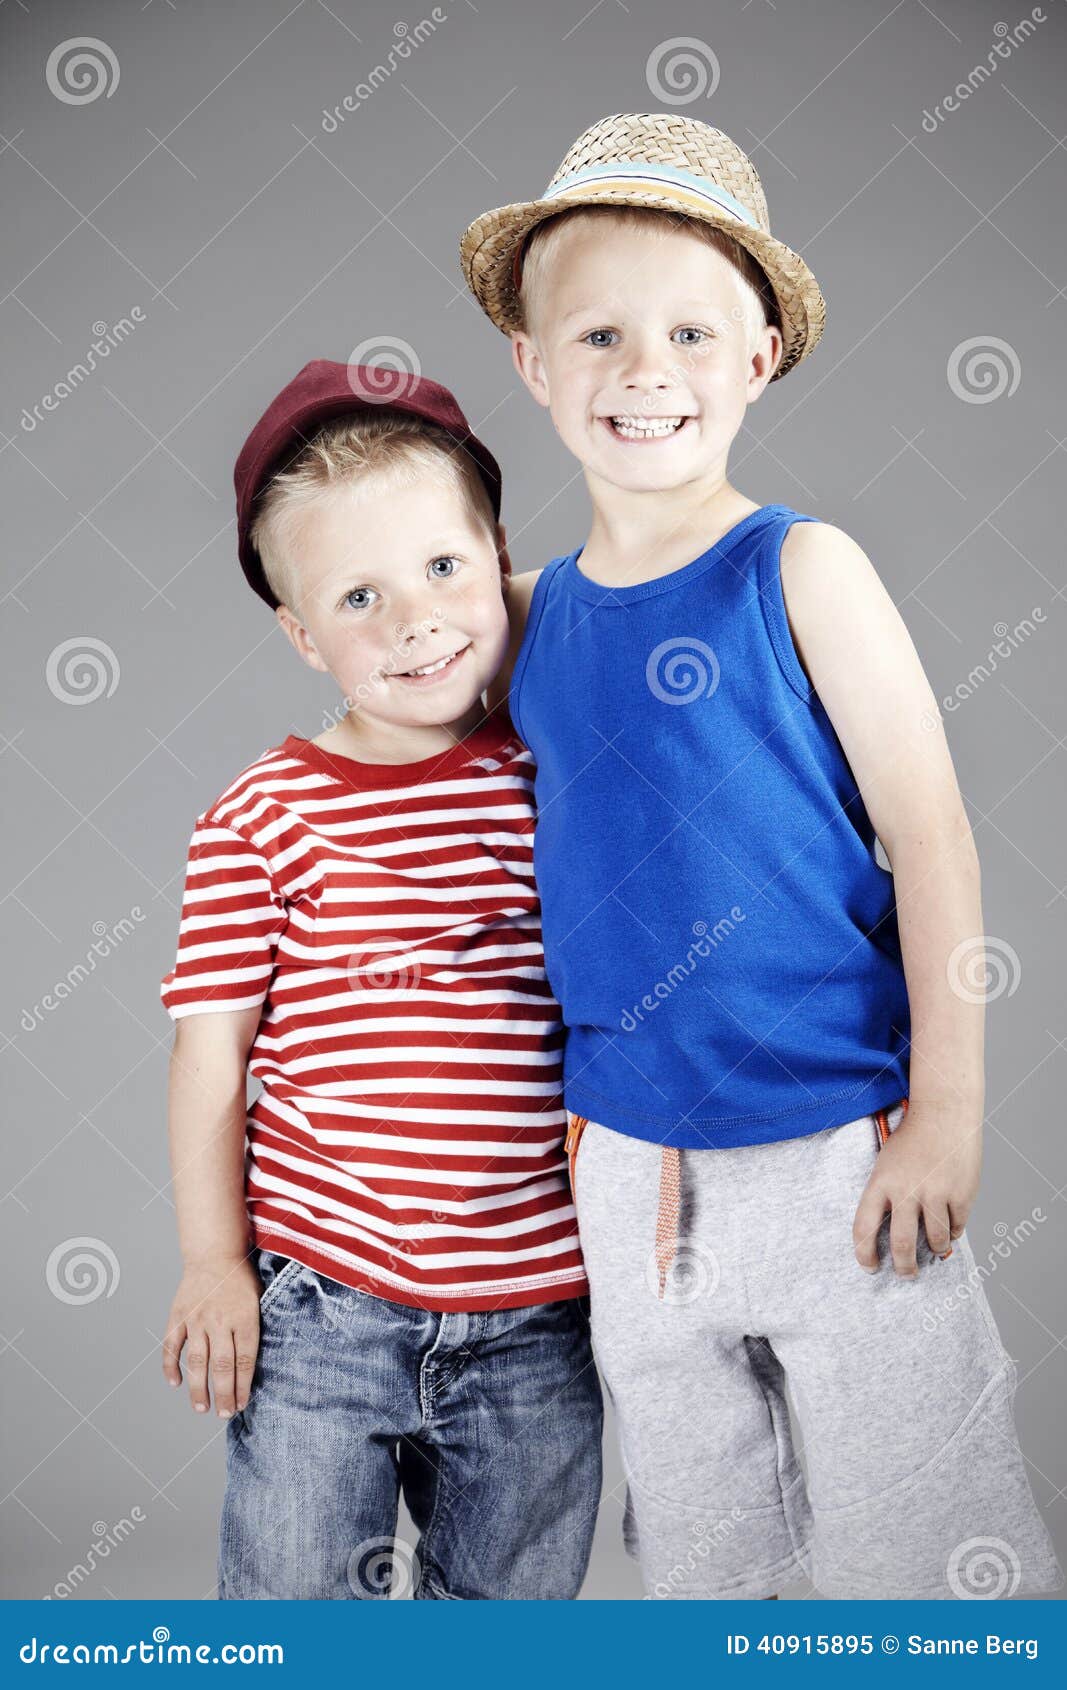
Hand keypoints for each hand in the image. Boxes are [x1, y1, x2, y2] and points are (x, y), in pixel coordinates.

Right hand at [162, 1254, 261, 1417]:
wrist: (215, 1253)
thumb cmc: (242, 1280)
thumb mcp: (260, 1300)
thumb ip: (255, 1330)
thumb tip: (255, 1366)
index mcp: (244, 1318)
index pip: (245, 1360)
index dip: (243, 1386)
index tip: (241, 1405)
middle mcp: (220, 1321)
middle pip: (222, 1366)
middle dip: (224, 1394)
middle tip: (224, 1415)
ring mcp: (197, 1319)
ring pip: (196, 1361)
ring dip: (198, 1388)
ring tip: (202, 1407)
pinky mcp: (179, 1316)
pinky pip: (172, 1345)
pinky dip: (171, 1365)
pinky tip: (175, 1382)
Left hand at [852, 1102, 981, 1277]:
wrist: (943, 1112)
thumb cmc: (912, 1140)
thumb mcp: (886, 1164)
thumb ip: (887, 1197)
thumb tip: (891, 1237)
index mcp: (880, 1183)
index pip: (864, 1228)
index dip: (864, 1254)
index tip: (870, 1267)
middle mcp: (906, 1191)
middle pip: (902, 1244)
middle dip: (903, 1267)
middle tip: (905, 1274)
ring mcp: (935, 1193)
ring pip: (935, 1241)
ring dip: (934, 1251)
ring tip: (932, 1251)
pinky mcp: (961, 1194)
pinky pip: (956, 1227)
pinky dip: (953, 1232)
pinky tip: (949, 1227)